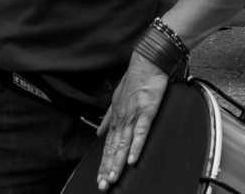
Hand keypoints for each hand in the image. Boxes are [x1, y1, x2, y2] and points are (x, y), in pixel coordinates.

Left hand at [96, 52, 169, 188]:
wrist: (147, 63)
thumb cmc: (134, 80)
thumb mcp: (116, 99)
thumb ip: (108, 118)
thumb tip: (98, 132)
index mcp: (116, 116)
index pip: (107, 144)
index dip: (103, 162)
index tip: (100, 178)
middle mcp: (122, 118)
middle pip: (112, 147)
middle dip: (107, 168)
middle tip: (103, 185)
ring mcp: (133, 115)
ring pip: (123, 143)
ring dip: (117, 162)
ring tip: (113, 178)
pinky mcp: (146, 112)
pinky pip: (140, 132)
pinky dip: (136, 146)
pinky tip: (131, 159)